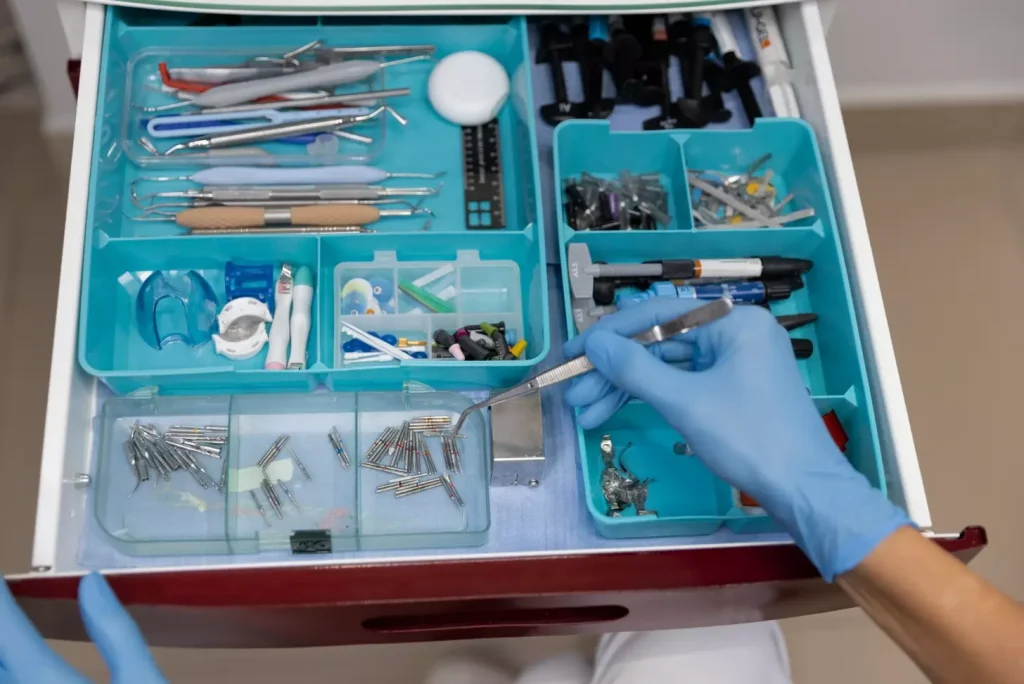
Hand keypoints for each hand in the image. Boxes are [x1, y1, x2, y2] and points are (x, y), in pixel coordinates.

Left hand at [0, 573, 165, 682]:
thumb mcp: (142, 681)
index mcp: (49, 683)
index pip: (8, 632)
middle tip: (9, 604)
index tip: (1, 579)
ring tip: (12, 632)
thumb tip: (93, 583)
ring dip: (2, 654)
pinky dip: (8, 671)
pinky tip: (19, 666)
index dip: (0, 601)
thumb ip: (118, 634)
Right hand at [564, 298, 910, 580]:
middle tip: (573, 392)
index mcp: (733, 321)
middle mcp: (735, 332)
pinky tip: (613, 410)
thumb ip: (635, 369)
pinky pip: (682, 383)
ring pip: (667, 366)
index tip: (573, 354)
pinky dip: (650, 398)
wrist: (805, 491)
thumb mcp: (685, 402)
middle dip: (613, 370)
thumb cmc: (750, 438)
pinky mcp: (731, 388)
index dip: (609, 335)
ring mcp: (734, 361)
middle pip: (659, 342)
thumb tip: (594, 344)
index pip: (658, 314)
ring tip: (585, 411)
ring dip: (625, 388)